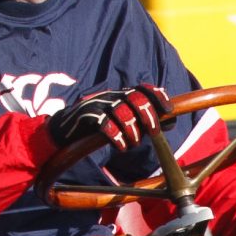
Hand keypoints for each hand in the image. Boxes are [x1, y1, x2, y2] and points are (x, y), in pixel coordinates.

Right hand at [49, 85, 168, 154]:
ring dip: (133, 131)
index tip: (169, 109)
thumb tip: (171, 122)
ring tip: (132, 144)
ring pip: (123, 112)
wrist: (64, 130)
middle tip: (153, 132)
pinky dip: (117, 137)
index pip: (143, 88)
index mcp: (121, 95)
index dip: (157, 96)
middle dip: (148, 115)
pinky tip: (121, 146)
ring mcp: (99, 104)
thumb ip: (143, 120)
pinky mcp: (87, 116)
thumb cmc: (98, 127)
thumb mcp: (122, 121)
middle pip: (135, 98)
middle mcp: (111, 96)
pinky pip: (106, 124)